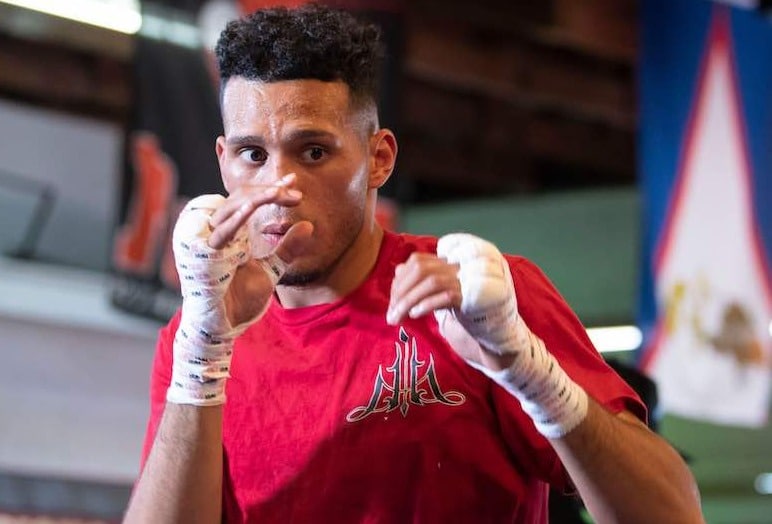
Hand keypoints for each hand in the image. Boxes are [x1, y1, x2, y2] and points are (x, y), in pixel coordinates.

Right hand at [175, 175, 311, 329]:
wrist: (223, 327)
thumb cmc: (239, 299)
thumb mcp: (272, 269)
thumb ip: (287, 248)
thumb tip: (309, 226)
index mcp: (230, 233)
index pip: (248, 201)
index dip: (269, 190)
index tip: (293, 185)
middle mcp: (216, 232)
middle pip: (240, 198)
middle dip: (267, 190)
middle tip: (293, 191)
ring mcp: (208, 241)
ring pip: (231, 208)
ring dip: (257, 197)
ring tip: (280, 192)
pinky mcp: (203, 254)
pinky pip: (220, 231)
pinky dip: (237, 217)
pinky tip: (254, 206)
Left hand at [386, 234, 525, 370]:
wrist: (499, 338)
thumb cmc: (469, 318)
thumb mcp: (442, 297)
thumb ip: (423, 283)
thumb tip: (399, 270)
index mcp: (454, 264)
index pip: (418, 261)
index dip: (401, 280)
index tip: (392, 302)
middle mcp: (462, 267)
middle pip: (421, 269)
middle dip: (400, 291)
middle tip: (390, 315)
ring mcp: (470, 281)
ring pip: (430, 281)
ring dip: (408, 301)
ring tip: (397, 319)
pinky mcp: (475, 298)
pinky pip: (445, 296)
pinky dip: (425, 304)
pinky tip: (414, 315)